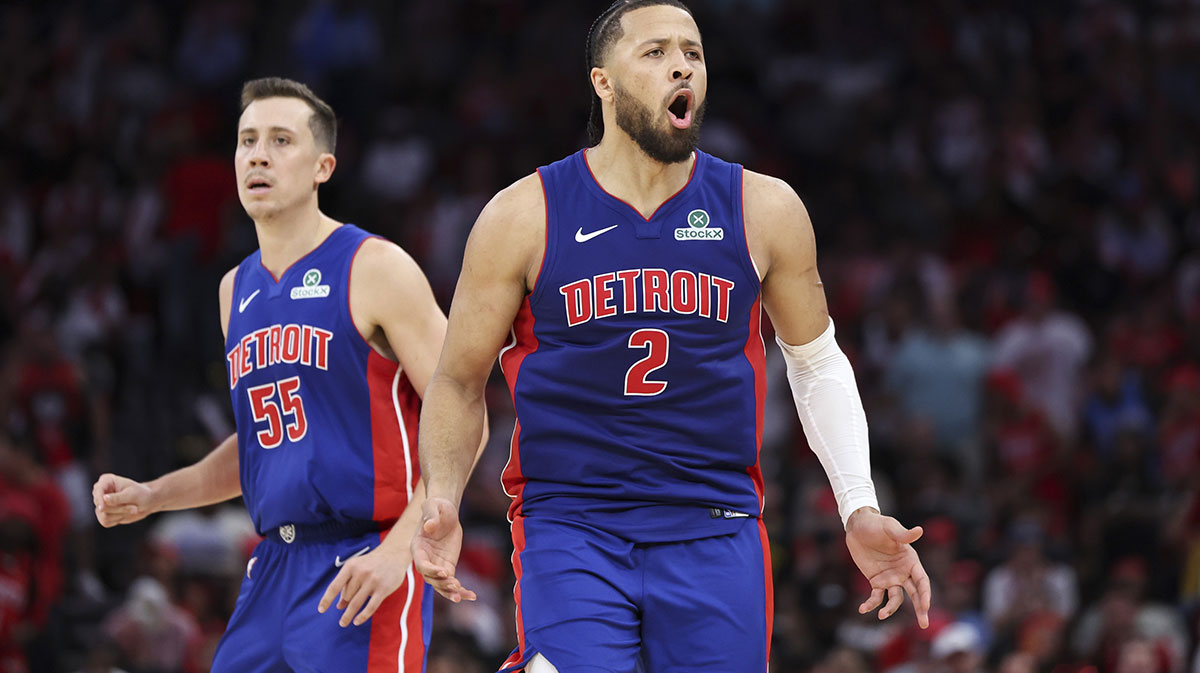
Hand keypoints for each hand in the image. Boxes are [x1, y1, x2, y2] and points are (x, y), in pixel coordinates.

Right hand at [93, 473, 154, 526]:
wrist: (148, 502)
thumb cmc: (141, 494)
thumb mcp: (132, 495)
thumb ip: (117, 498)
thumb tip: (103, 499)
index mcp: (106, 481)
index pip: (98, 490)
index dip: (99, 500)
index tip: (102, 508)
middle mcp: (101, 491)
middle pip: (101, 505)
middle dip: (119, 509)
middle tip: (134, 508)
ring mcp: (101, 503)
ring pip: (103, 515)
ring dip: (120, 514)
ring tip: (133, 509)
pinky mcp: (103, 513)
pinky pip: (105, 522)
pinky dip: (118, 519)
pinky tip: (125, 514)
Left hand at [318, 545, 410, 626]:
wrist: (394, 554)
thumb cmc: (372, 563)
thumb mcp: (356, 568)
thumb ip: (347, 584)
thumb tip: (339, 605)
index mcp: (351, 566)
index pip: (335, 586)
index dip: (327, 599)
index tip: (321, 610)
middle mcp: (361, 573)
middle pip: (347, 596)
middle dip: (345, 604)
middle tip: (344, 612)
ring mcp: (372, 581)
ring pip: (356, 603)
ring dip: (348, 615)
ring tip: (343, 623)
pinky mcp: (383, 589)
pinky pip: (371, 607)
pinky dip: (362, 616)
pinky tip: (357, 621)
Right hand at [411, 497, 475, 601]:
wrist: (446, 512)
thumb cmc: (436, 506)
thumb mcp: (433, 506)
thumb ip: (430, 515)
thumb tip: (429, 526)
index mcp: (417, 548)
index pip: (422, 564)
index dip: (431, 570)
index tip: (444, 571)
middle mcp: (425, 560)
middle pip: (431, 578)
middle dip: (442, 584)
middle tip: (455, 585)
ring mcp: (436, 565)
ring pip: (441, 585)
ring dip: (451, 592)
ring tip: (463, 596)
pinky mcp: (448, 567)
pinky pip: (452, 582)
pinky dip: (461, 590)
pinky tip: (472, 596)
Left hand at [845, 508, 931, 627]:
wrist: (858, 526)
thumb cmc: (877, 524)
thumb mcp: (890, 528)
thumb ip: (903, 534)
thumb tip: (919, 530)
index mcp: (911, 561)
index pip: (922, 581)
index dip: (925, 594)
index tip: (925, 606)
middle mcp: (903, 572)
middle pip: (915, 594)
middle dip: (921, 609)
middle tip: (924, 624)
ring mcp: (890, 578)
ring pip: (895, 599)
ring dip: (890, 609)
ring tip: (882, 615)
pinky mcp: (876, 581)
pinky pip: (876, 597)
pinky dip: (870, 604)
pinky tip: (863, 609)